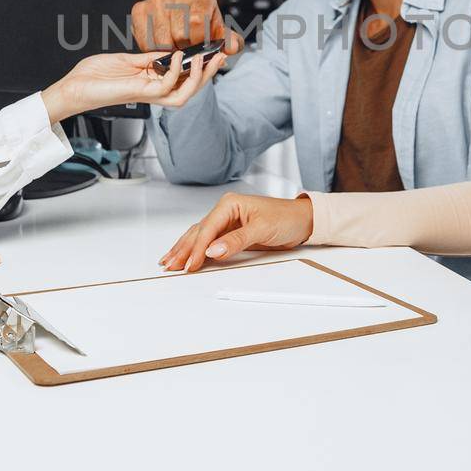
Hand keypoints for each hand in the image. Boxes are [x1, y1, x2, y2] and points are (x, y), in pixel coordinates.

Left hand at [41, 50, 225, 123]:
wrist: (74, 87)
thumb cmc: (95, 76)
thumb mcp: (128, 60)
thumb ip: (149, 57)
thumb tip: (169, 50)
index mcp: (152, 82)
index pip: (184, 79)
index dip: (202, 68)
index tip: (213, 52)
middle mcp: (153, 91)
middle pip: (190, 89)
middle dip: (208, 74)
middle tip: (220, 57)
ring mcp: (147, 94)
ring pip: (184, 94)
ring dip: (198, 78)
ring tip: (204, 59)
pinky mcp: (138, 93)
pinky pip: (164, 87)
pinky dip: (174, 72)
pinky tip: (178, 58)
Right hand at [130, 0, 244, 56]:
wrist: (182, 16)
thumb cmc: (201, 25)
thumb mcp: (218, 32)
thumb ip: (230, 41)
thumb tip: (232, 46)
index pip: (197, 23)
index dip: (197, 42)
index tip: (198, 46)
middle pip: (178, 33)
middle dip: (183, 48)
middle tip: (185, 48)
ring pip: (161, 38)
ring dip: (168, 50)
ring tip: (174, 46)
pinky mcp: (140, 8)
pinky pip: (145, 38)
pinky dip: (152, 47)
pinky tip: (161, 43)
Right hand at [160, 191, 313, 271]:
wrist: (302, 220)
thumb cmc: (285, 218)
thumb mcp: (262, 229)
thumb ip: (236, 240)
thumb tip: (212, 251)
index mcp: (230, 204)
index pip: (207, 229)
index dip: (196, 248)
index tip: (189, 264)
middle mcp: (224, 211)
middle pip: (198, 232)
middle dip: (182, 249)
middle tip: (170, 266)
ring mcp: (226, 222)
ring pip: (199, 236)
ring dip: (184, 249)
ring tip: (168, 262)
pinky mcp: (230, 233)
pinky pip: (208, 241)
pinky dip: (195, 250)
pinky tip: (185, 256)